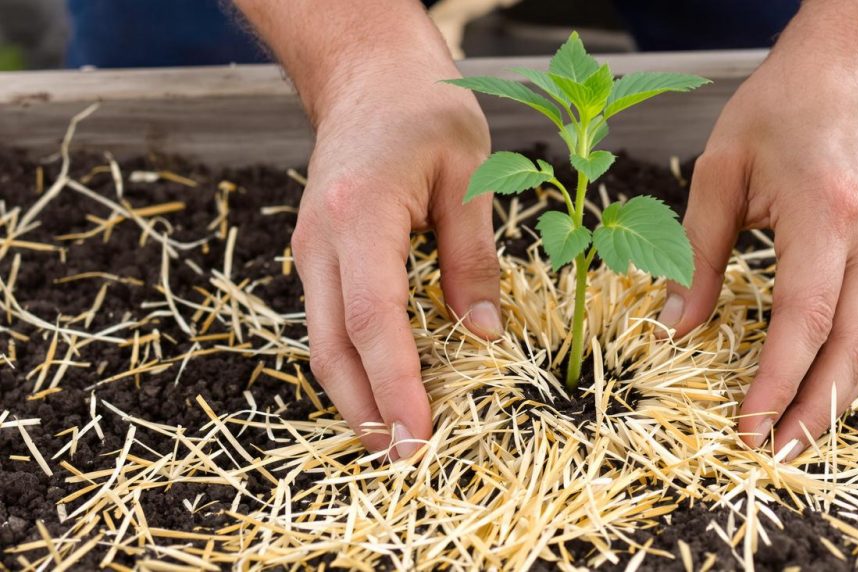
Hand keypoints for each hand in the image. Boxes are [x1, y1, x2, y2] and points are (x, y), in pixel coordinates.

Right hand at [290, 53, 500, 458]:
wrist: (366, 75)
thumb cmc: (422, 109)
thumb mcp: (468, 174)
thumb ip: (473, 258)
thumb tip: (483, 336)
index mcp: (359, 216)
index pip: (372, 320)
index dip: (395, 386)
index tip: (420, 436)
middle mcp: (320, 241)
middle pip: (330, 348)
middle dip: (366, 413)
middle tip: (407, 462)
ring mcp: (310, 250)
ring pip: (322, 343)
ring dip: (356, 398)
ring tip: (397, 440)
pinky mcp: (318, 256)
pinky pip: (330, 324)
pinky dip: (355, 366)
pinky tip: (386, 390)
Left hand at [657, 28, 857, 458]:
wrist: (852, 64)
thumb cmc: (782, 105)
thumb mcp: (720, 172)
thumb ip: (695, 254)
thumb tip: (674, 325)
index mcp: (825, 217)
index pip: (805, 322)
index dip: (775, 383)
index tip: (746, 428)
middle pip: (853, 350)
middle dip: (814, 413)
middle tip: (773, 457)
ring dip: (833, 398)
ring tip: (791, 437)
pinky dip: (845, 364)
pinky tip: (815, 386)